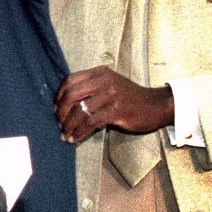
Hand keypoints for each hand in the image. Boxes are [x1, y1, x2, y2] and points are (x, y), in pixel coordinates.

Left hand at [53, 66, 174, 143]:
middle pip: (72, 94)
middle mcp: (104, 81)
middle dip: (61, 112)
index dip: (59, 95)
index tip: (56, 108)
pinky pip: (91, 122)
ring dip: (68, 125)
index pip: (70, 80)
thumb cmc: (130, 97)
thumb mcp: (111, 84)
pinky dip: (80, 132)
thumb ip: (92, 87)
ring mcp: (111, 95)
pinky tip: (75, 138)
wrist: (156, 105)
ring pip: (80, 110)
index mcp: (100, 72)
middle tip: (59, 124)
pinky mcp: (117, 110)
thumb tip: (66, 103)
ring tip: (65, 135)